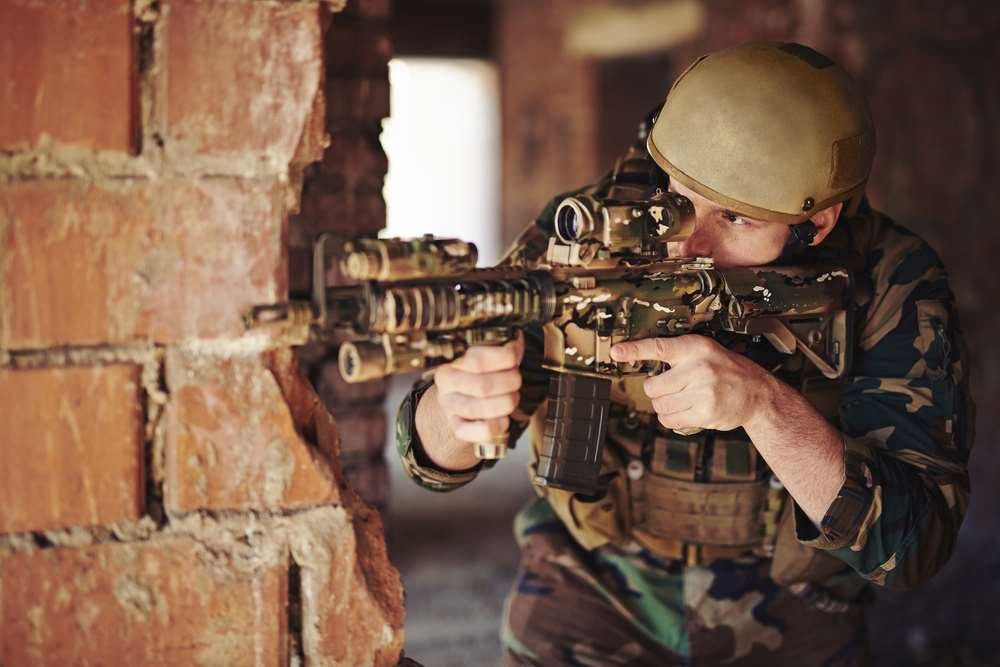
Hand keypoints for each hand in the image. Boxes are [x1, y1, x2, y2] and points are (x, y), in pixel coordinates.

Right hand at [433, 333, 523, 442]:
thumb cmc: (476, 376)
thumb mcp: (484, 359)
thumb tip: (516, 340)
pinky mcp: (458, 428)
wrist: (459, 401)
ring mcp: (450, 409)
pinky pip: (476, 432)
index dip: (503, 358)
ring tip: (512, 398)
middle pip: (482, 386)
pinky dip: (495, 426)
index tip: (514, 357)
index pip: (477, 359)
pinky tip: (504, 420)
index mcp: (451, 364)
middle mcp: (446, 387)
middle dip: (509, 383)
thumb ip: (502, 349)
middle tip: (515, 380)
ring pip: (478, 409)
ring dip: (505, 403)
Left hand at [609, 335, 773, 431]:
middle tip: (671, 388)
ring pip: (660, 406)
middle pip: (653, 386)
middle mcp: (699, 368)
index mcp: (696, 348)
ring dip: (664, 406)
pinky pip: (670, 420)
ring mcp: (702, 392)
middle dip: (656, 391)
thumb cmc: (726, 370)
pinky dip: (671, 418)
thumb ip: (678, 356)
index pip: (659, 347)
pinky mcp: (705, 412)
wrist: (756, 393)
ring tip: (681, 399)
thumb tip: (642, 365)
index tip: (616, 352)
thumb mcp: (705, 351)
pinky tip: (684, 410)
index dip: (634, 350)